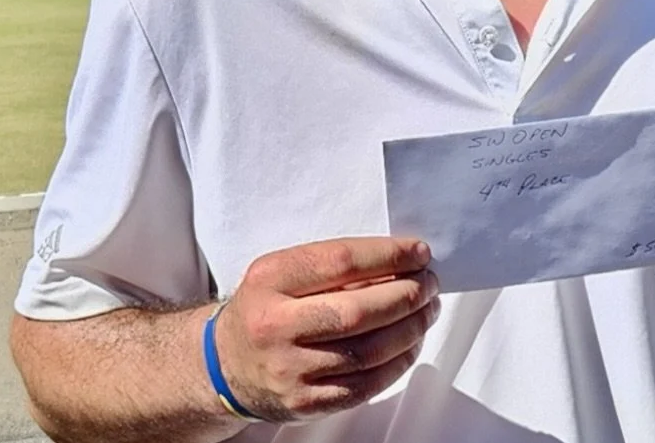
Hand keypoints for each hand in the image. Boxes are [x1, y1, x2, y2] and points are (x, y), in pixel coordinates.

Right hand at [213, 237, 439, 420]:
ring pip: (367, 352)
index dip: (388, 256)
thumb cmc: (266, 306)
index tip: (419, 252)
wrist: (224, 363)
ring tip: (427, 310)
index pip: (341, 262)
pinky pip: (364, 386)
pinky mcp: (304, 402)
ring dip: (410, 329)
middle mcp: (276, 325)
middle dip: (406, 295)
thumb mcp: (283, 270)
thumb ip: (333, 264)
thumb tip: (399, 261)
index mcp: (271, 279)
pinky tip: (410, 344)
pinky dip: (397, 364)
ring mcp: (290, 369)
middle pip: (358, 312)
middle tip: (430, 284)